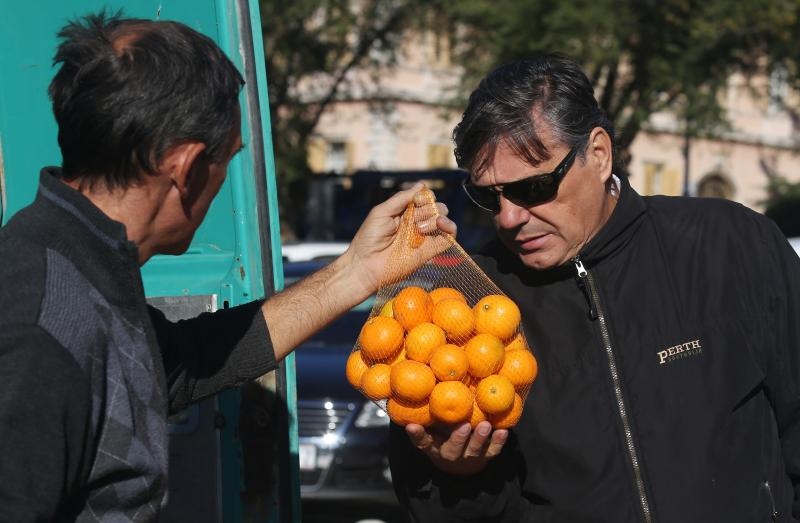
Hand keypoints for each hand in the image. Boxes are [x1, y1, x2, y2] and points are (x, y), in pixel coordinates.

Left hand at [342, 183, 455, 299]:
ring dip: (436, 217)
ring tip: (420, 227)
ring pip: (442, 219)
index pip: (423, 198)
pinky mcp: (430, 251)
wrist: (366, 266)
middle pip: (434, 207)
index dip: (423, 196)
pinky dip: (450, 227)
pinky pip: (449, 237)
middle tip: (415, 218)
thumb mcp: (382, 211)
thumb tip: (422, 185)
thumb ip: (401, 198)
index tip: (416, 200)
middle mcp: (415, 223)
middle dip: (429, 207)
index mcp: (404, 212)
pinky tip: (441, 224)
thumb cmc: (369, 238)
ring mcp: (423, 237)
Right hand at [405, 421, 507, 475]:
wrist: (461, 465)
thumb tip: (409, 424)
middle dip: (460, 438)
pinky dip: (499, 442)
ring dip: (481, 438)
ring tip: (485, 426)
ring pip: (476, 450)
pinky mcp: (487, 455)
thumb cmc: (442, 445)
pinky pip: (494, 450)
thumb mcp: (429, 441)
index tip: (415, 426)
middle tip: (465, 425)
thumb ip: (420, 433)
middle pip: (456, 449)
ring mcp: (472, 456)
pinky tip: (503, 431)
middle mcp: (454, 455)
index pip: (426, 444)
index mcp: (437, 450)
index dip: (420, 436)